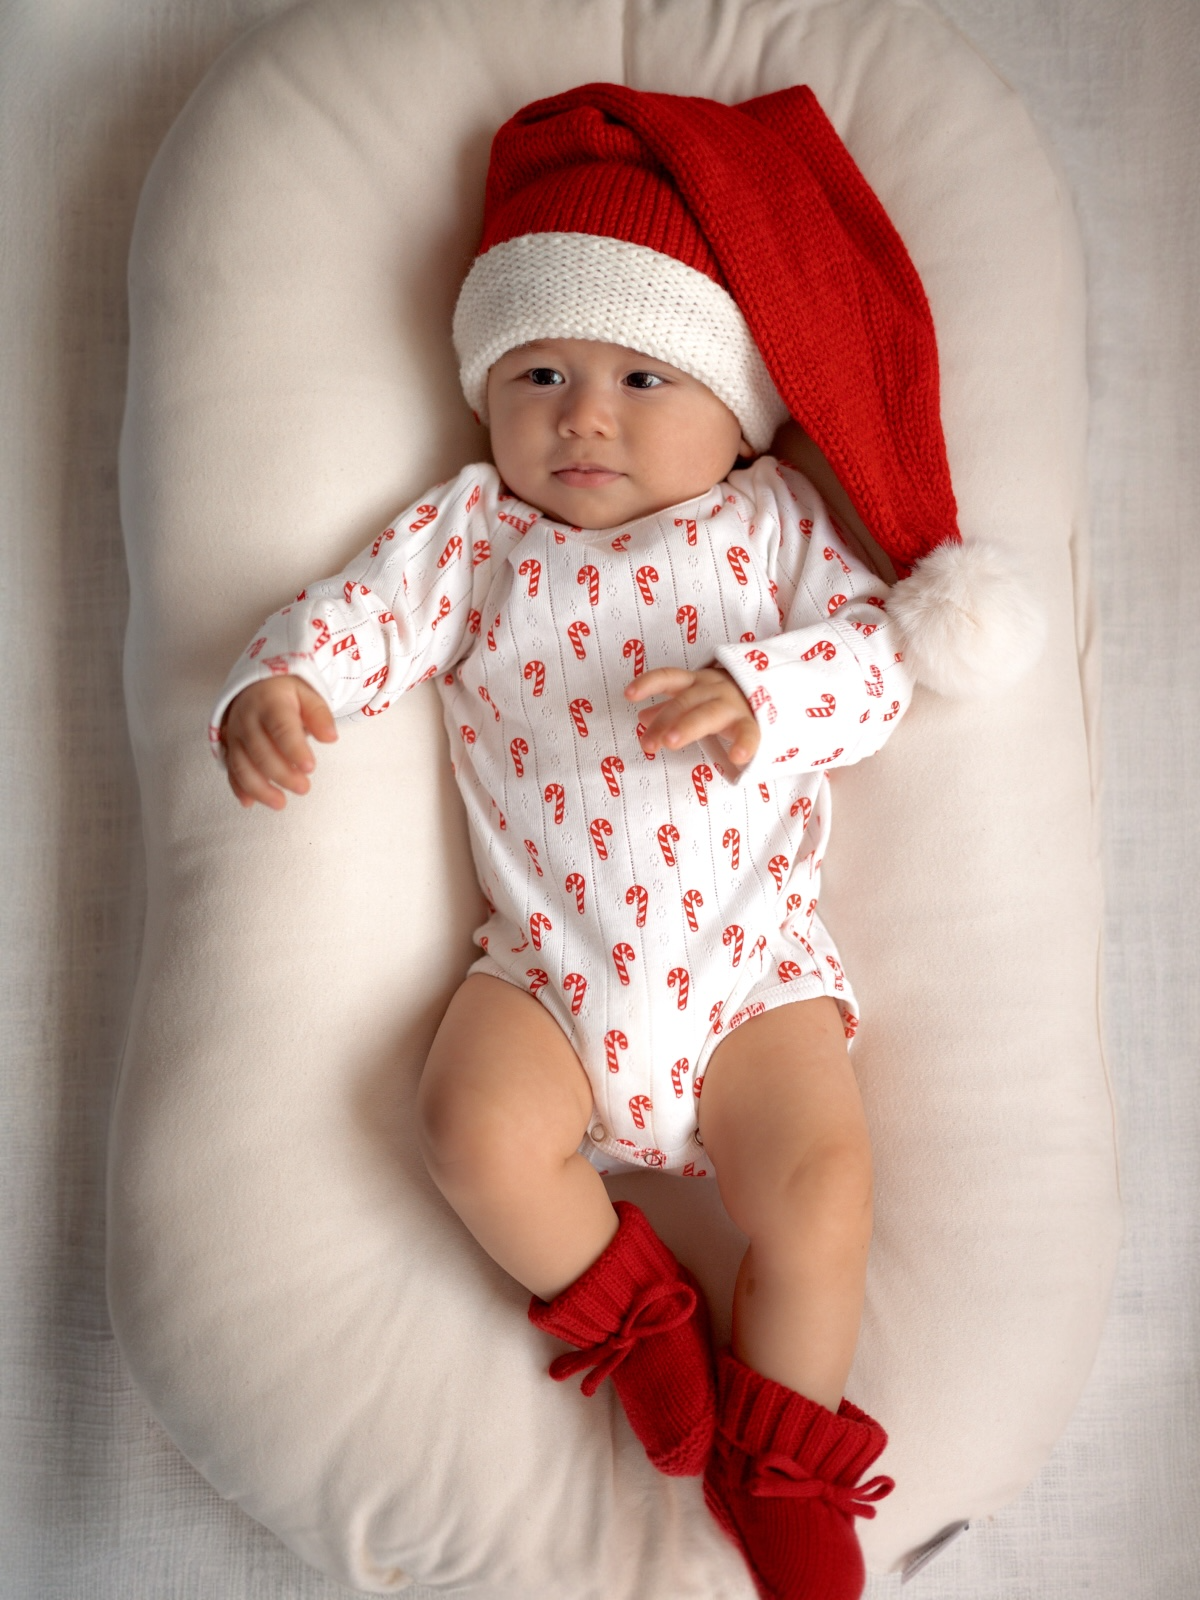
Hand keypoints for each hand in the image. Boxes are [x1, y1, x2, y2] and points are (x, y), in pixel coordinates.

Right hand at [221, 676, 337, 809]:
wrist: (254, 685)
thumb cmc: (286, 693)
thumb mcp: (307, 695)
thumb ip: (319, 715)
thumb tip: (330, 737)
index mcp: (270, 702)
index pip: (281, 727)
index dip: (294, 749)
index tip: (310, 767)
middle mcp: (247, 719)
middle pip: (260, 751)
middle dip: (281, 774)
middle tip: (304, 788)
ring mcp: (235, 735)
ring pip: (241, 765)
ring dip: (259, 788)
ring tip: (280, 803)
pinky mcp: (229, 748)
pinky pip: (231, 770)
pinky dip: (238, 788)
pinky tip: (250, 803)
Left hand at [625, 665, 760, 766]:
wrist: (773, 696)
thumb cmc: (725, 701)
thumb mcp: (696, 699)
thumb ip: (670, 708)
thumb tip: (642, 716)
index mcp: (697, 682)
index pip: (670, 678)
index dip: (649, 683)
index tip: (628, 695)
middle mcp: (714, 689)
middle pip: (685, 701)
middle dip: (664, 720)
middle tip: (648, 742)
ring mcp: (734, 705)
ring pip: (709, 713)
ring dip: (689, 726)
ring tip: (671, 743)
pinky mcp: (753, 724)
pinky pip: (749, 733)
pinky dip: (744, 744)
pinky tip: (737, 757)